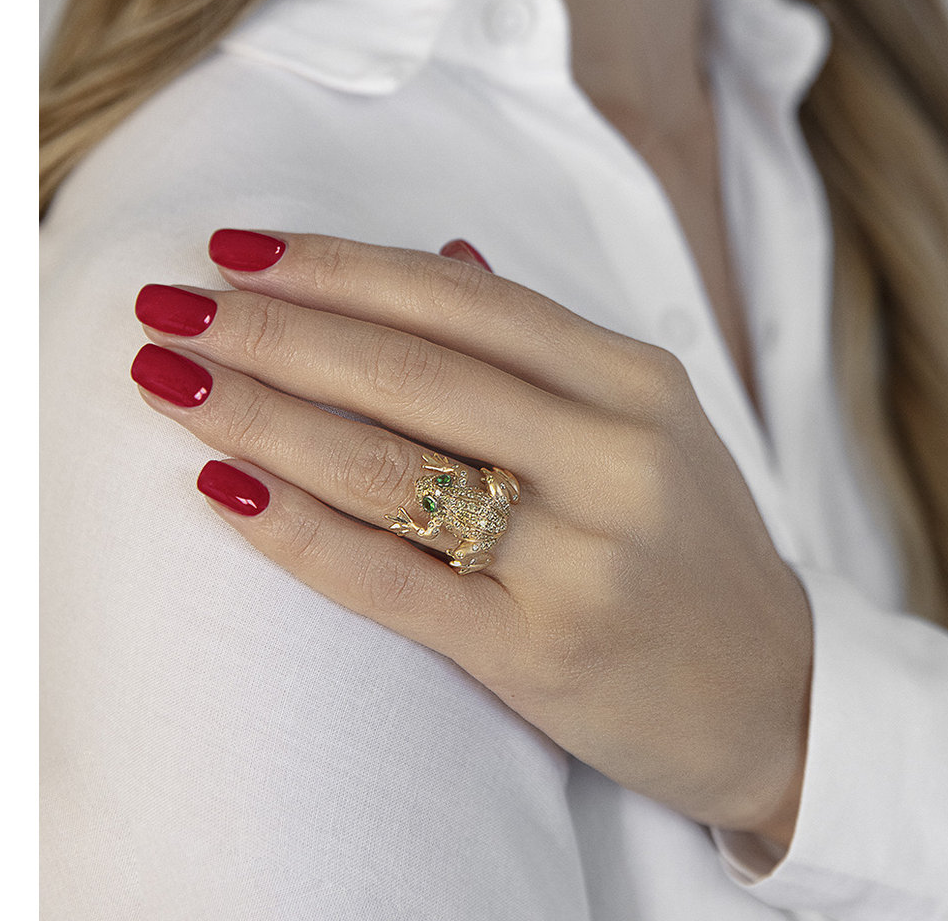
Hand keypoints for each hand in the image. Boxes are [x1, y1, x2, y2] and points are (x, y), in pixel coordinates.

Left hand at [129, 229, 813, 845]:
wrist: (779, 703)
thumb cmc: (692, 554)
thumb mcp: (651, 430)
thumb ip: (545, 349)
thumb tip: (437, 254)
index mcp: (637, 384)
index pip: (461, 300)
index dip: (338, 266)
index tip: (237, 244)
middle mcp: (614, 458)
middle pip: (410, 371)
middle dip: (274, 327)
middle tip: (168, 302)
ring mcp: (580, 559)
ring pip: (389, 465)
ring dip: (262, 413)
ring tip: (171, 379)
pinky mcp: (539, 654)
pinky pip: (391, 580)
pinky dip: (298, 531)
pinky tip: (225, 490)